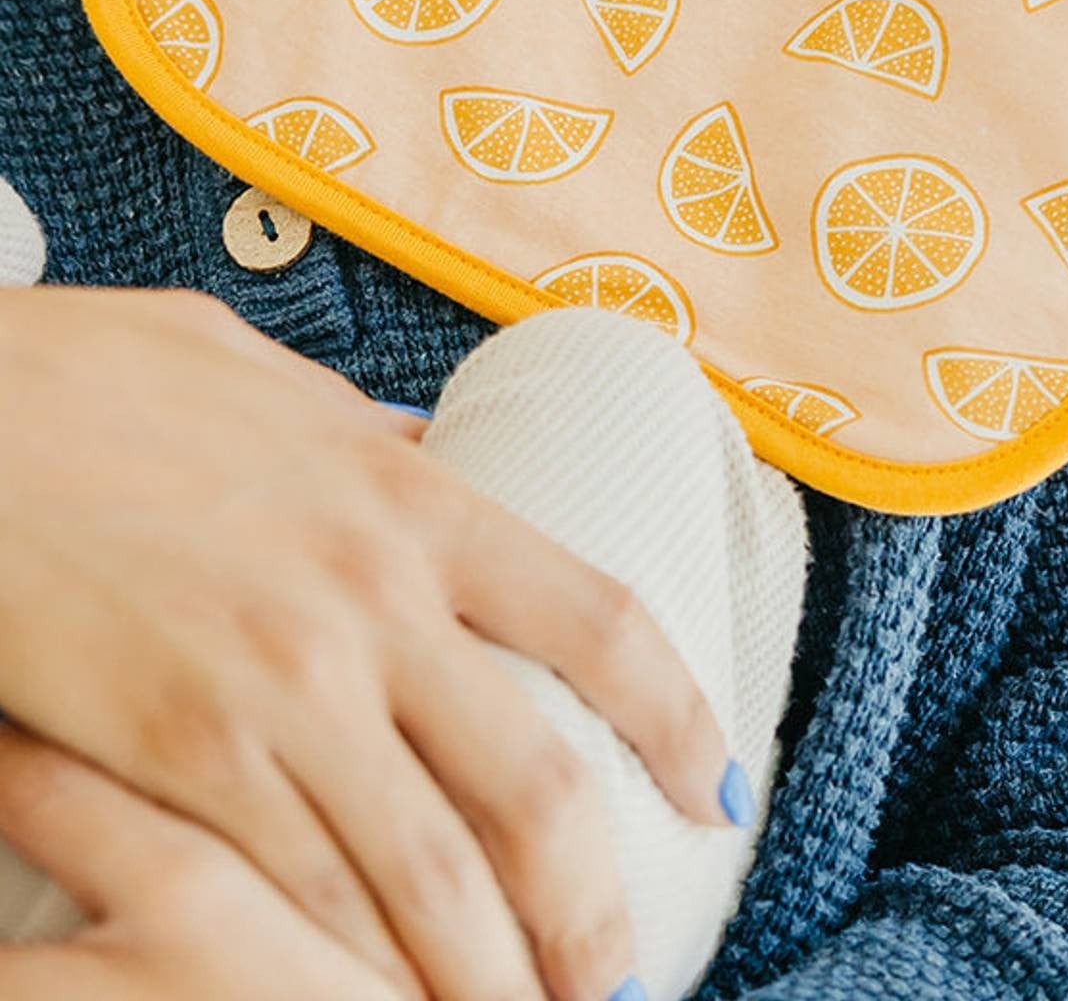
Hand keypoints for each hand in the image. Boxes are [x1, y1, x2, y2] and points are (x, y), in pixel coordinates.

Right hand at [0, 286, 737, 1000]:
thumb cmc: (97, 382)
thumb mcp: (267, 382)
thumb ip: (361, 437)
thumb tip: (419, 453)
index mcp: (412, 503)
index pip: (602, 621)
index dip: (678, 714)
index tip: (713, 785)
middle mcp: (374, 605)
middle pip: (535, 785)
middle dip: (591, 903)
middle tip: (618, 972)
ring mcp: (278, 690)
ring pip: (428, 873)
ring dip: (488, 967)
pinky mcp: (176, 758)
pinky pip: (297, 891)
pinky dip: (351, 965)